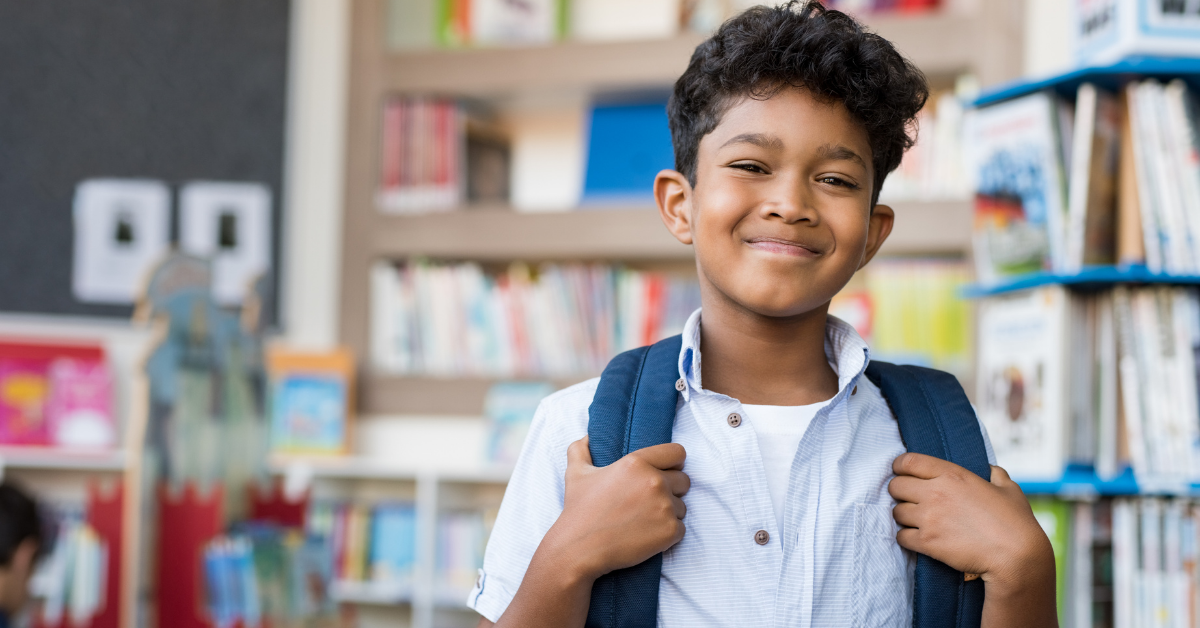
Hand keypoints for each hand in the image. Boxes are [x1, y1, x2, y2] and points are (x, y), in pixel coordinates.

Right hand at [541, 437, 689, 580]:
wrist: (579, 549)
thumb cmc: (579, 511)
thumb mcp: (576, 474)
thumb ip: (581, 449)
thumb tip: (588, 436)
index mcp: (636, 462)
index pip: (677, 453)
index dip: (673, 463)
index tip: (665, 472)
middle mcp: (654, 481)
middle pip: (684, 480)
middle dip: (671, 490)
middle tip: (649, 502)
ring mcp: (664, 507)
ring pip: (682, 507)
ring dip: (668, 514)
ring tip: (644, 521)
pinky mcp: (669, 531)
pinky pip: (681, 529)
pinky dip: (668, 534)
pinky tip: (647, 536)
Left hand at [888, 453, 1053, 585]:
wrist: (1016, 557)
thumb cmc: (1016, 522)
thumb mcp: (1009, 489)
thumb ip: (995, 475)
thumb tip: (990, 469)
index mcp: (952, 475)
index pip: (908, 461)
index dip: (900, 466)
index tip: (901, 472)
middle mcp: (935, 492)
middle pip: (895, 486)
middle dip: (900, 492)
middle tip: (909, 499)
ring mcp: (929, 517)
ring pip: (896, 512)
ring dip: (904, 516)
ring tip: (916, 520)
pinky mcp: (926, 542)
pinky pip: (901, 536)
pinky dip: (906, 537)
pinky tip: (917, 538)